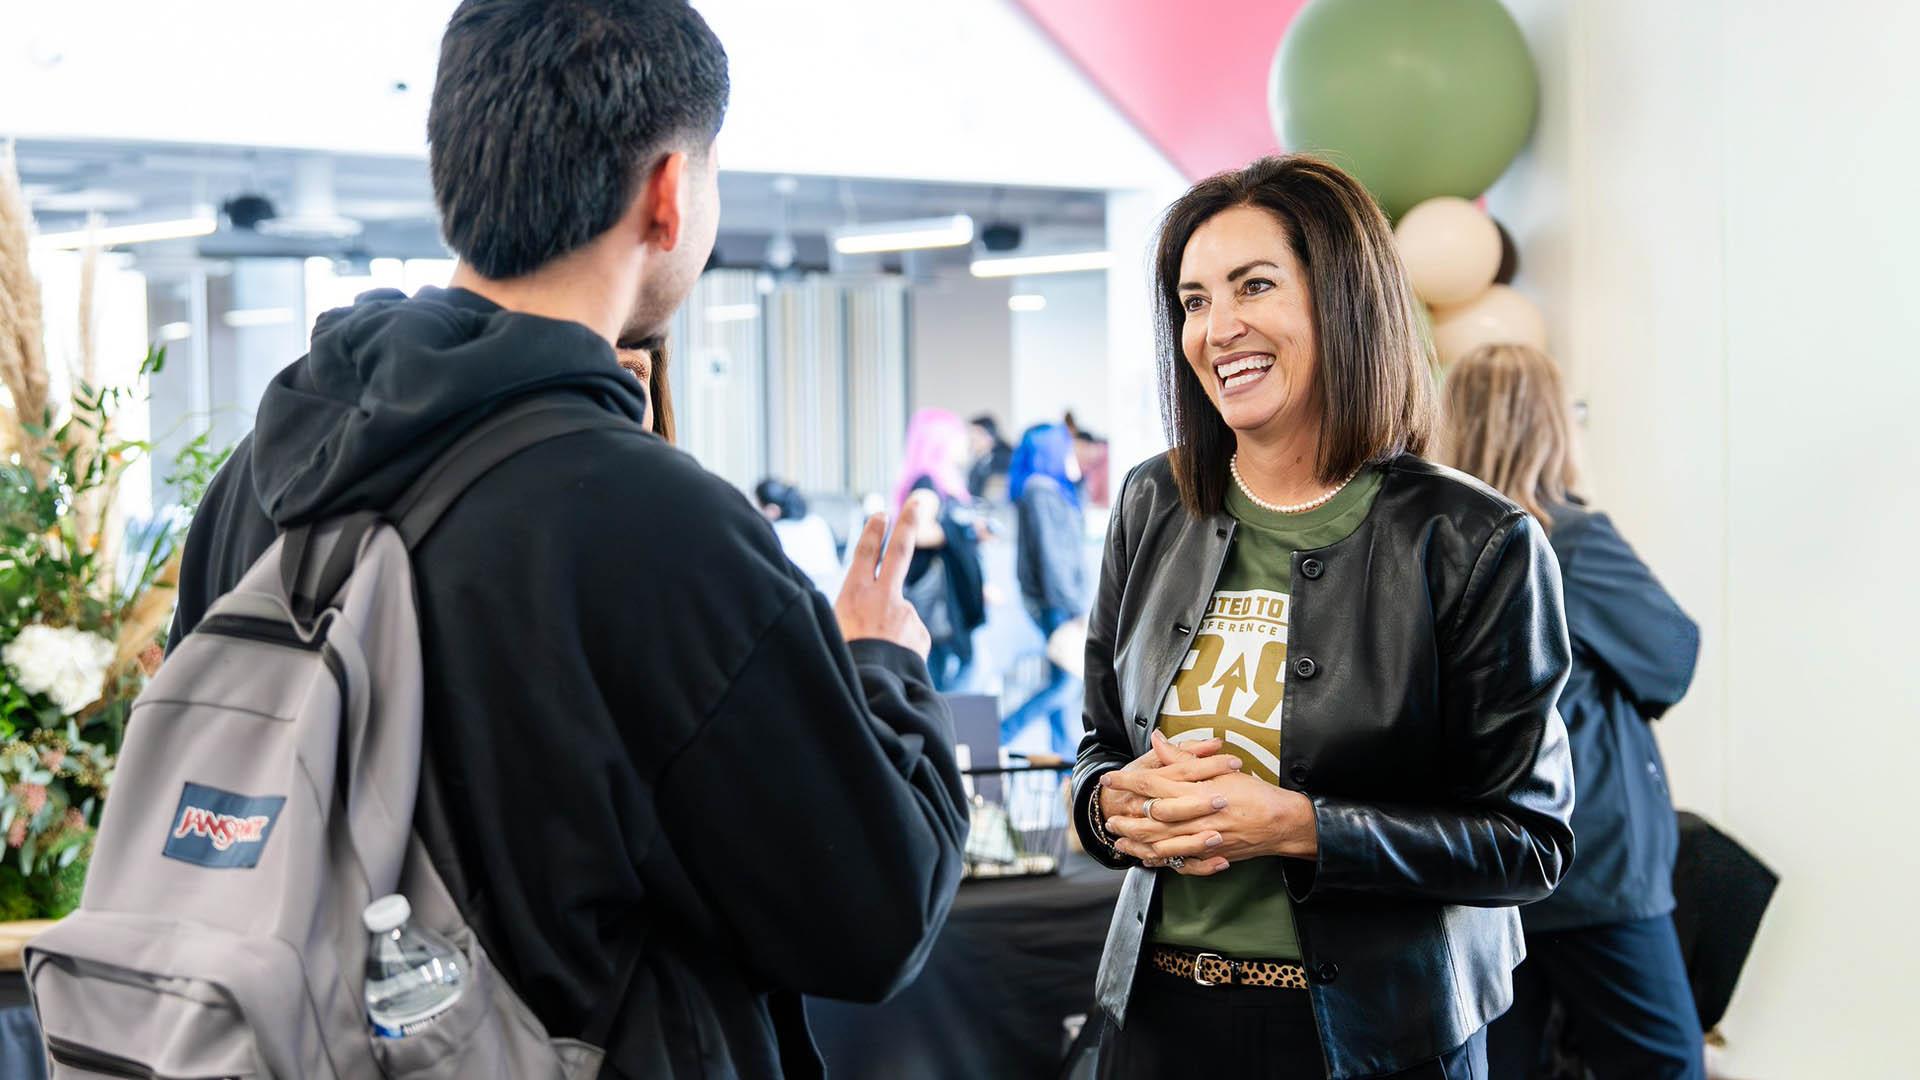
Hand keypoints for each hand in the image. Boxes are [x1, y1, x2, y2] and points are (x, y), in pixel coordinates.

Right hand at [834, 505, 931, 657]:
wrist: (872, 689)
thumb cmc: (846, 660)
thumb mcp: (835, 628)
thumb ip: (857, 611)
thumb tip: (880, 610)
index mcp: (855, 593)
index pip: (865, 552)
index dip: (874, 531)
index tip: (882, 514)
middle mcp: (883, 597)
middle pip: (900, 551)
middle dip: (910, 523)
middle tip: (921, 501)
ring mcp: (905, 613)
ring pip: (899, 615)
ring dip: (891, 633)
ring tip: (877, 656)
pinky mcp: (920, 632)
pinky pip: (909, 637)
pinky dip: (902, 648)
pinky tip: (892, 663)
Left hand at [1104, 736, 1318, 874]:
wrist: (1281, 823)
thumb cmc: (1252, 793)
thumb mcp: (1219, 769)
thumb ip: (1182, 758)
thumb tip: (1156, 740)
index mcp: (1194, 792)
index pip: (1151, 784)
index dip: (1126, 782)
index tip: (1108, 779)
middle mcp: (1194, 818)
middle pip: (1149, 820)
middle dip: (1126, 819)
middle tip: (1109, 817)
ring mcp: (1200, 841)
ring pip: (1159, 845)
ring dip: (1136, 843)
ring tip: (1120, 841)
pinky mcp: (1208, 856)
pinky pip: (1178, 863)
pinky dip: (1161, 862)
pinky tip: (1148, 860)